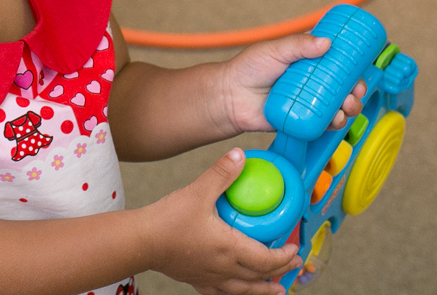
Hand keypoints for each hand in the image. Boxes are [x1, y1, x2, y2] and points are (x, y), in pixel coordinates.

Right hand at [144, 149, 302, 294]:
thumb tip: (240, 155)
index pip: (267, 259)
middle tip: (294, 266)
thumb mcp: (198, 191)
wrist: (141, 241)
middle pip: (259, 276)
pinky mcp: (195, 279)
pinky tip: (236, 290)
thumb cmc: (167, 220)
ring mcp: (209, 277)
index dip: (284, 256)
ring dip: (263, 289)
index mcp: (230, 248)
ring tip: (276, 290)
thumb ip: (221, 173)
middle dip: (280, 271)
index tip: (295, 249)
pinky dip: (234, 293)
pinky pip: (221, 293)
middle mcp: (224, 267)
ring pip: (244, 290)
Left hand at [218, 34, 366, 134]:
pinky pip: (324, 124)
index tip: (362, 69)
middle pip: (344, 87)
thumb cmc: (249, 68)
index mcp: (309, 62)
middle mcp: (312, 82)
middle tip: (356, 92)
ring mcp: (309, 102)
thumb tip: (326, 43)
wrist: (230, 96)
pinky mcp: (303, 120)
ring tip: (346, 108)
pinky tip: (335, 121)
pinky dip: (334, 124)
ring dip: (349, 108)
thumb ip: (298, 45)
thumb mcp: (274, 50)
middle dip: (356, 91)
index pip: (337, 63)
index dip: (353, 67)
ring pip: (338, 106)